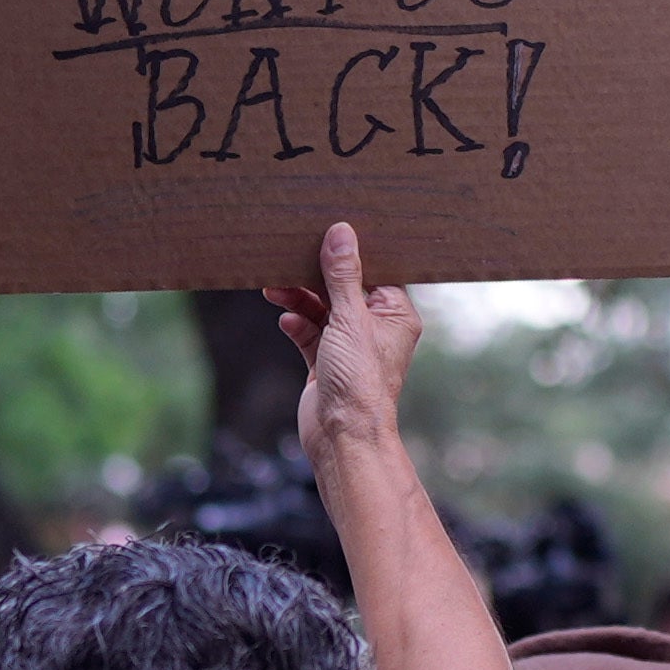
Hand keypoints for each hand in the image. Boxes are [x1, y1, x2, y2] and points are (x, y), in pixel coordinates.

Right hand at [263, 222, 423, 459]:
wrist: (342, 436)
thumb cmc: (359, 381)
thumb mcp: (350, 318)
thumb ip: (343, 276)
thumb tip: (341, 234)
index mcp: (395, 315)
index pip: (373, 273)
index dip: (350, 255)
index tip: (325, 236)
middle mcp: (375, 329)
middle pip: (343, 289)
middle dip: (315, 277)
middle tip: (289, 261)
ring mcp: (349, 347)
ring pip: (322, 311)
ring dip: (299, 300)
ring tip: (275, 288)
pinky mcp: (326, 364)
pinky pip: (310, 334)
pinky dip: (297, 325)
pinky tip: (285, 321)